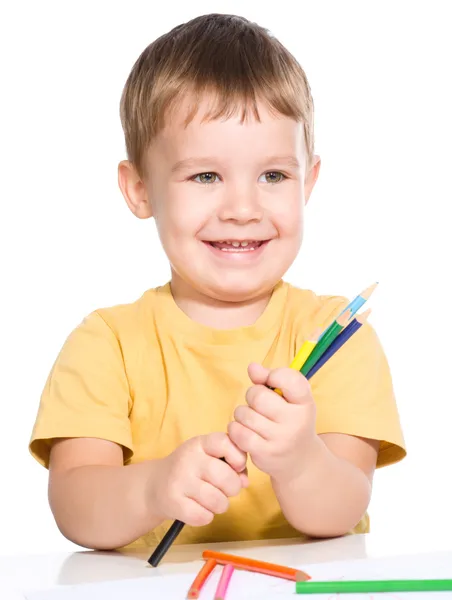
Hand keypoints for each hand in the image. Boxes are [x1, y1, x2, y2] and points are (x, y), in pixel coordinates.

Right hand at [149, 432, 247, 526]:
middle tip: (226, 490)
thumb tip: (244, 480)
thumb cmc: (191, 470)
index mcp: (199, 443)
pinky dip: (206, 517)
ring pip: (217, 500)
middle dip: (233, 487)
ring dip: (221, 505)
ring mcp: (178, 480)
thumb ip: (231, 463)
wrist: (155, 485)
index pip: (225, 443)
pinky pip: (203, 516)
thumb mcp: (208, 457)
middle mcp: (187, 459)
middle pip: (224, 476)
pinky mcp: (173, 503)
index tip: (236, 467)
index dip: (238, 457)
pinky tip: (200, 509)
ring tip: (214, 501)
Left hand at [227, 363, 317, 480]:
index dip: (274, 375)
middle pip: (258, 396)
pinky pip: (238, 432)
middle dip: (252, 395)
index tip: (272, 382)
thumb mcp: (290, 398)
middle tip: (258, 404)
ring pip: (244, 414)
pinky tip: (244, 429)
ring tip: (252, 418)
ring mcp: (281, 439)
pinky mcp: (265, 454)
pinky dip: (236, 428)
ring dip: (242, 413)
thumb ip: (270, 379)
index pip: (290, 379)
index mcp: (305, 403)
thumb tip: (252, 367)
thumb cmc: (291, 421)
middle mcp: (296, 421)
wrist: (300, 460)